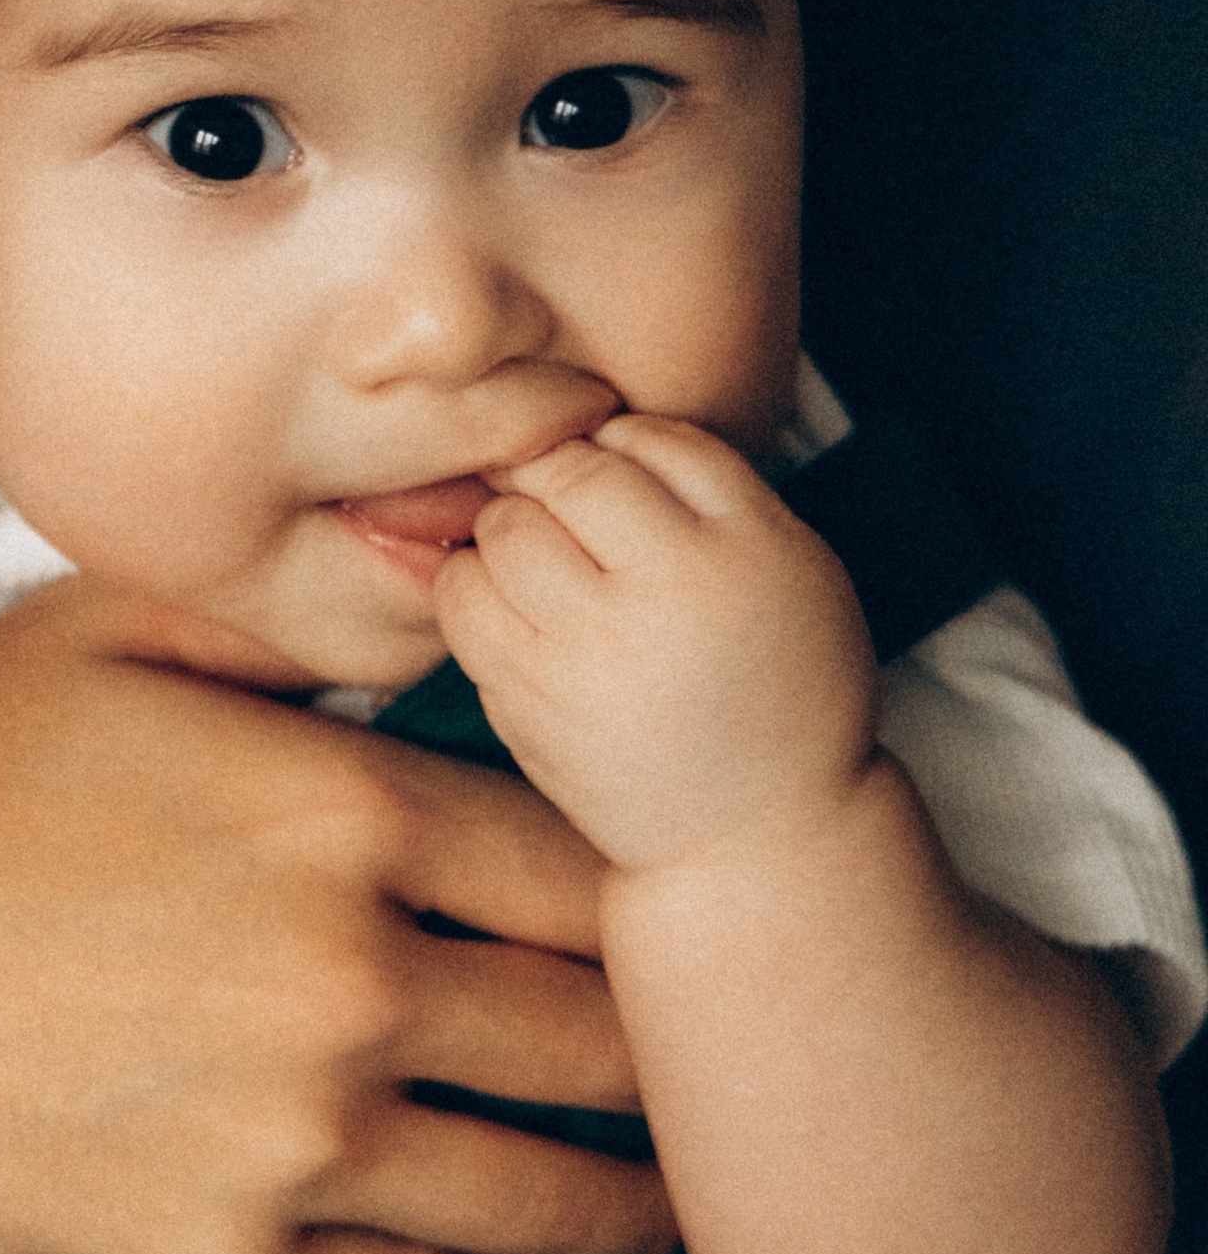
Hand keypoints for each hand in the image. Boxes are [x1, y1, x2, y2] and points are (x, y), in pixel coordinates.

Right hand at [0, 575, 673, 1253]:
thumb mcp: (114, 626)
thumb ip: (300, 618)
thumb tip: (454, 589)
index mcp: (343, 815)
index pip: (593, 872)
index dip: (662, 890)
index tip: (693, 906)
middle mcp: (349, 986)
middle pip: (604, 1038)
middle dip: (676, 1048)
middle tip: (729, 1059)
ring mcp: (295, 1145)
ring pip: (550, 1192)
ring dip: (634, 1197)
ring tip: (676, 1195)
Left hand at [437, 414, 877, 878]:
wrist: (755, 833)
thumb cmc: (779, 681)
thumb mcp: (790, 562)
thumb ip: (708, 481)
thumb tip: (592, 419)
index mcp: (737, 556)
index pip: (635, 446)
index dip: (605, 444)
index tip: (604, 467)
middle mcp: (656, 605)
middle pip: (559, 481)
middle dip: (550, 480)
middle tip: (567, 512)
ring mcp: (581, 663)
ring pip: (499, 534)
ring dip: (509, 531)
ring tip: (547, 565)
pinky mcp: (527, 710)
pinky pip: (463, 606)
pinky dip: (475, 590)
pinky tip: (521, 614)